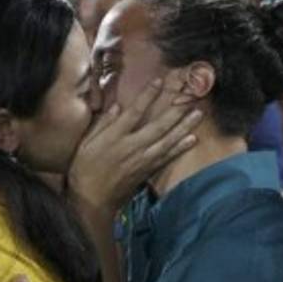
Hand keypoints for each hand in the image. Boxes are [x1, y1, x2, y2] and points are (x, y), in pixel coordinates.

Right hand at [67, 79, 201, 222]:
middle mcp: (132, 147)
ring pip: (168, 140)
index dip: (147, 96)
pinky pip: (167, 157)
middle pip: (158, 125)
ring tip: (198, 113)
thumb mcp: (86, 144)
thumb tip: (117, 107)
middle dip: (175, 110)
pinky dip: (180, 148)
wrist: (92, 200)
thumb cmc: (84, 170)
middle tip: (190, 96)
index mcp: (115, 138)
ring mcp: (142, 160)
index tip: (159, 81)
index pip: (134, 112)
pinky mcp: (147, 170)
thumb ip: (102, 125)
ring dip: (184, 127)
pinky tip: (192, 139)